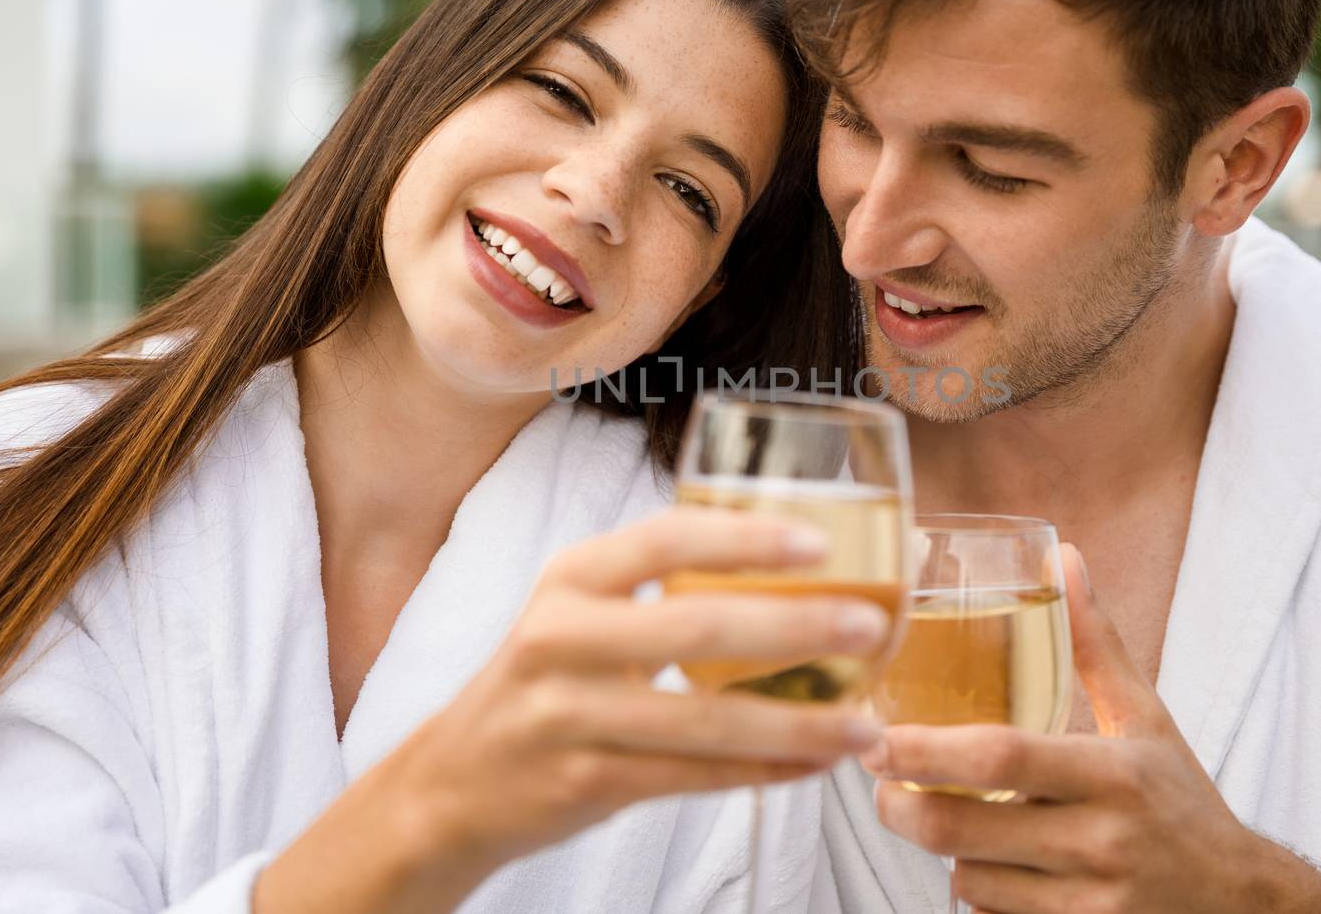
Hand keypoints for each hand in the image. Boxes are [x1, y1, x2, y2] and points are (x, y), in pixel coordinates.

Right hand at [256, 507, 890, 913]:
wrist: (451, 783)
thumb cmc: (543, 684)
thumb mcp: (578, 614)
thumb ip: (657, 588)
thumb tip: (791, 572)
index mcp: (571, 578)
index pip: (664, 538)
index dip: (744, 538)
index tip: (818, 544)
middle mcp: (562, 637)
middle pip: (696, 627)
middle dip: (795, 627)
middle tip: (870, 626)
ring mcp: (569, 714)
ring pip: (705, 719)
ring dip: (798, 723)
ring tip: (863, 723)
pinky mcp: (584, 781)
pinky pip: (694, 777)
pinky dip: (763, 772)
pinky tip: (813, 765)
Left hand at [862, 546, 1320, 913]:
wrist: (1243, 906)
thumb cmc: (1183, 804)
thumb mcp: (1146, 720)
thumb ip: (1096, 644)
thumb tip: (1064, 558)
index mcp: (1114, 775)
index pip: (1002, 757)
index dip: (926, 751)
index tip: (878, 739)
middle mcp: (1102, 842)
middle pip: (963, 829)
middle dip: (903, 809)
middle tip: (882, 784)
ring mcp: (1091, 904)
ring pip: (970, 880)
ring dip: (946, 852)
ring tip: (952, 821)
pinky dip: (979, 893)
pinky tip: (994, 867)